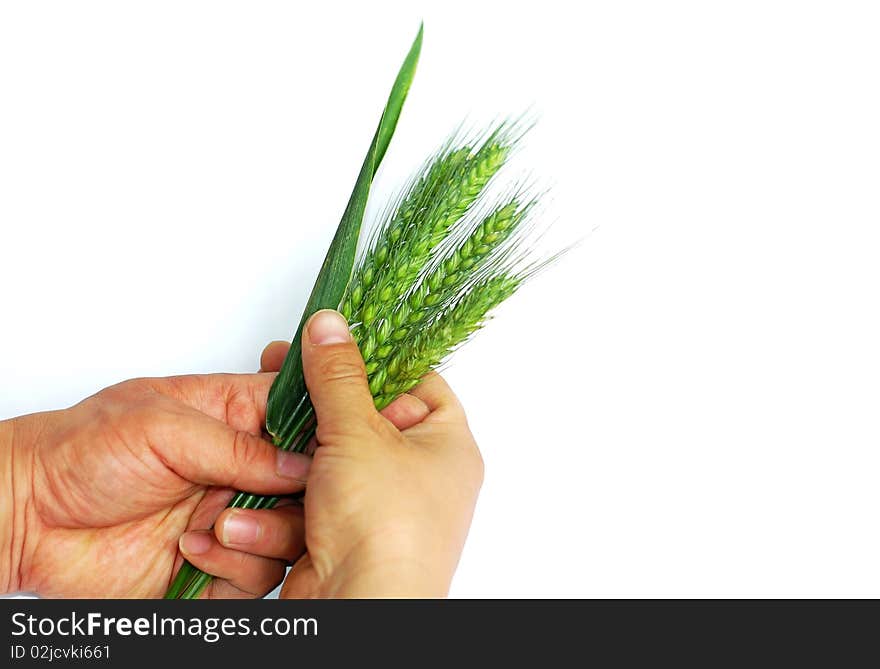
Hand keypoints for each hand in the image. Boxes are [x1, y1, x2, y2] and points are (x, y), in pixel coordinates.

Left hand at [0, 370, 312, 597]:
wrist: (26, 519)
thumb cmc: (79, 452)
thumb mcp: (162, 426)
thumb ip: (238, 445)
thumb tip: (301, 464)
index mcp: (231, 416)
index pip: (301, 415)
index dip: (322, 432)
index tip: (329, 450)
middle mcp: (238, 468)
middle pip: (309, 484)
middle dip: (300, 497)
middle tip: (275, 497)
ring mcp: (229, 516)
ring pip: (291, 534)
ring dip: (263, 535)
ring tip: (216, 527)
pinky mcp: (215, 565)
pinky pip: (258, 576)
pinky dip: (233, 567)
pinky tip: (193, 552)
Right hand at [264, 309, 482, 597]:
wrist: (360, 613)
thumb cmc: (384, 527)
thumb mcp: (358, 433)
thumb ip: (338, 376)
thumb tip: (330, 325)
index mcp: (445, 446)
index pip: (416, 383)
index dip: (374, 362)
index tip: (331, 345)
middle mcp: (418, 479)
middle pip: (360, 424)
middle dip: (311, 416)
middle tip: (276, 382)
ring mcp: (378, 512)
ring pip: (323, 469)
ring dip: (284, 472)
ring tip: (255, 461)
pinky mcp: (341, 541)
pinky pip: (305, 510)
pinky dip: (276, 514)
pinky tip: (245, 519)